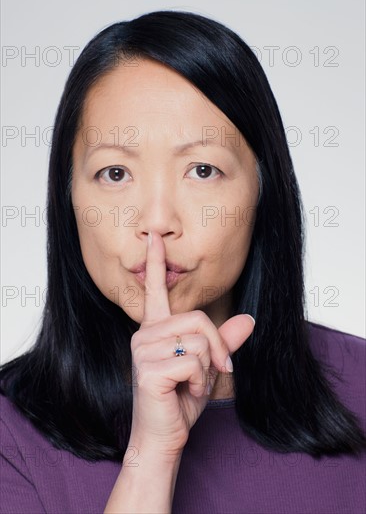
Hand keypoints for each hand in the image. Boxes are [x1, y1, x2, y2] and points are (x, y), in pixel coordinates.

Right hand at [128, 231, 254, 457]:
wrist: (163, 436)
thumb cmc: (179, 399)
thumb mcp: (207, 366)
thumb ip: (225, 341)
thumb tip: (250, 319)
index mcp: (155, 329)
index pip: (154, 289)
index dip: (155, 262)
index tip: (154, 237)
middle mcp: (144, 334)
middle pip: (198, 318)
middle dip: (218, 347)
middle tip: (217, 370)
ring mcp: (143, 350)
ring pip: (199, 340)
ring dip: (207, 367)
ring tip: (192, 383)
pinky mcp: (148, 369)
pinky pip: (194, 362)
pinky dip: (200, 381)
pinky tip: (184, 391)